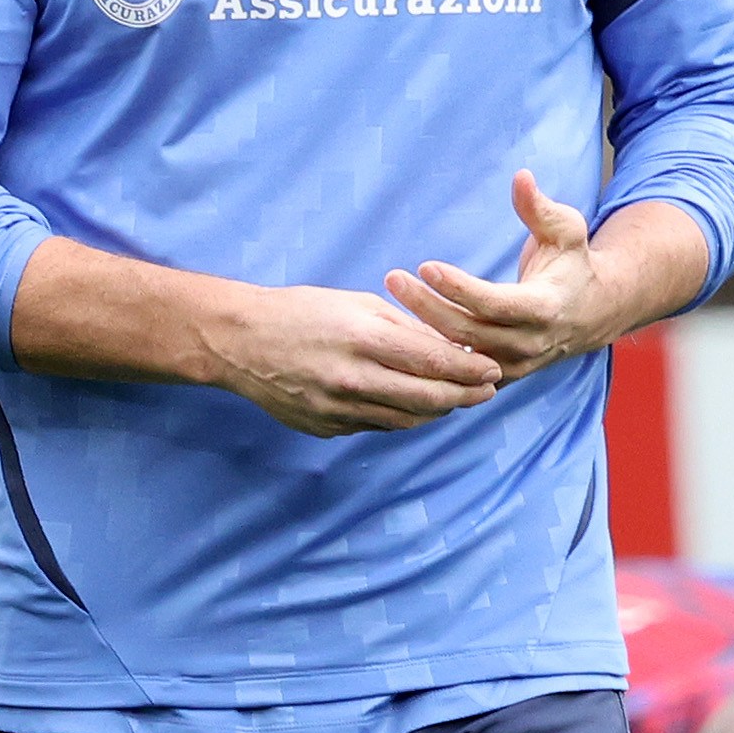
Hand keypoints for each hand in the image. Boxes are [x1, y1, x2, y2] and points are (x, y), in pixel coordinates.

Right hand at [190, 284, 502, 436]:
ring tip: (456, 399)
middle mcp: (354, 380)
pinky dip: (403, 417)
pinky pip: (378, 427)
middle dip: (465, 396)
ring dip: (438, 411)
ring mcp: (339, 410)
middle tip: (487, 391)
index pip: (434, 362)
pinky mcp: (327, 428)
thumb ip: (404, 328)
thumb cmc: (301, 312)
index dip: (470, 370)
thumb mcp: (357, 304)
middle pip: (429, 399)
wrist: (240, 342)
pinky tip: (415, 406)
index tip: (493, 370)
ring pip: (407, 420)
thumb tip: (448, 347)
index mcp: (363, 340)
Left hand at [384, 173, 628, 384]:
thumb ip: (539, 207)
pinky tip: (402, 330)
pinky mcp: (500, 377)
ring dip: (422, 330)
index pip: (493, 303)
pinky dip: (431, 354)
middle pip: (468, 332)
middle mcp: (528, 343)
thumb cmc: (572, 263)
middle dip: (427, 306)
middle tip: (393, 279)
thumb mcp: (565, 230)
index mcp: (544, 308)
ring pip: (458, 357)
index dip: (458, 288)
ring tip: (392, 301)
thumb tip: (521, 176)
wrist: (592, 313)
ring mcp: (513, 365)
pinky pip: (459, 373)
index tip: (425, 266)